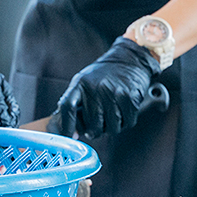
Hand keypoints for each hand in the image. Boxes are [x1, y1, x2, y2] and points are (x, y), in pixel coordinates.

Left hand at [50, 39, 167, 139]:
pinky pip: (127, 123)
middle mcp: (96, 87)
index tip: (69, 137)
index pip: (67, 107)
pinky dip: (125, 123)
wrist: (129, 59)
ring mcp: (114, 92)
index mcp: (80, 83)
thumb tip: (70, 132)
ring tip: (111, 117)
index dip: (66, 125)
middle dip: (95, 131)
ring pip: (112, 128)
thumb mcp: (83, 82)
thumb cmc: (104, 74)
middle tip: (97, 126)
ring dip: (111, 128)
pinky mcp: (130, 97)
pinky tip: (122, 113)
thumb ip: (73, 103)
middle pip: (92, 125)